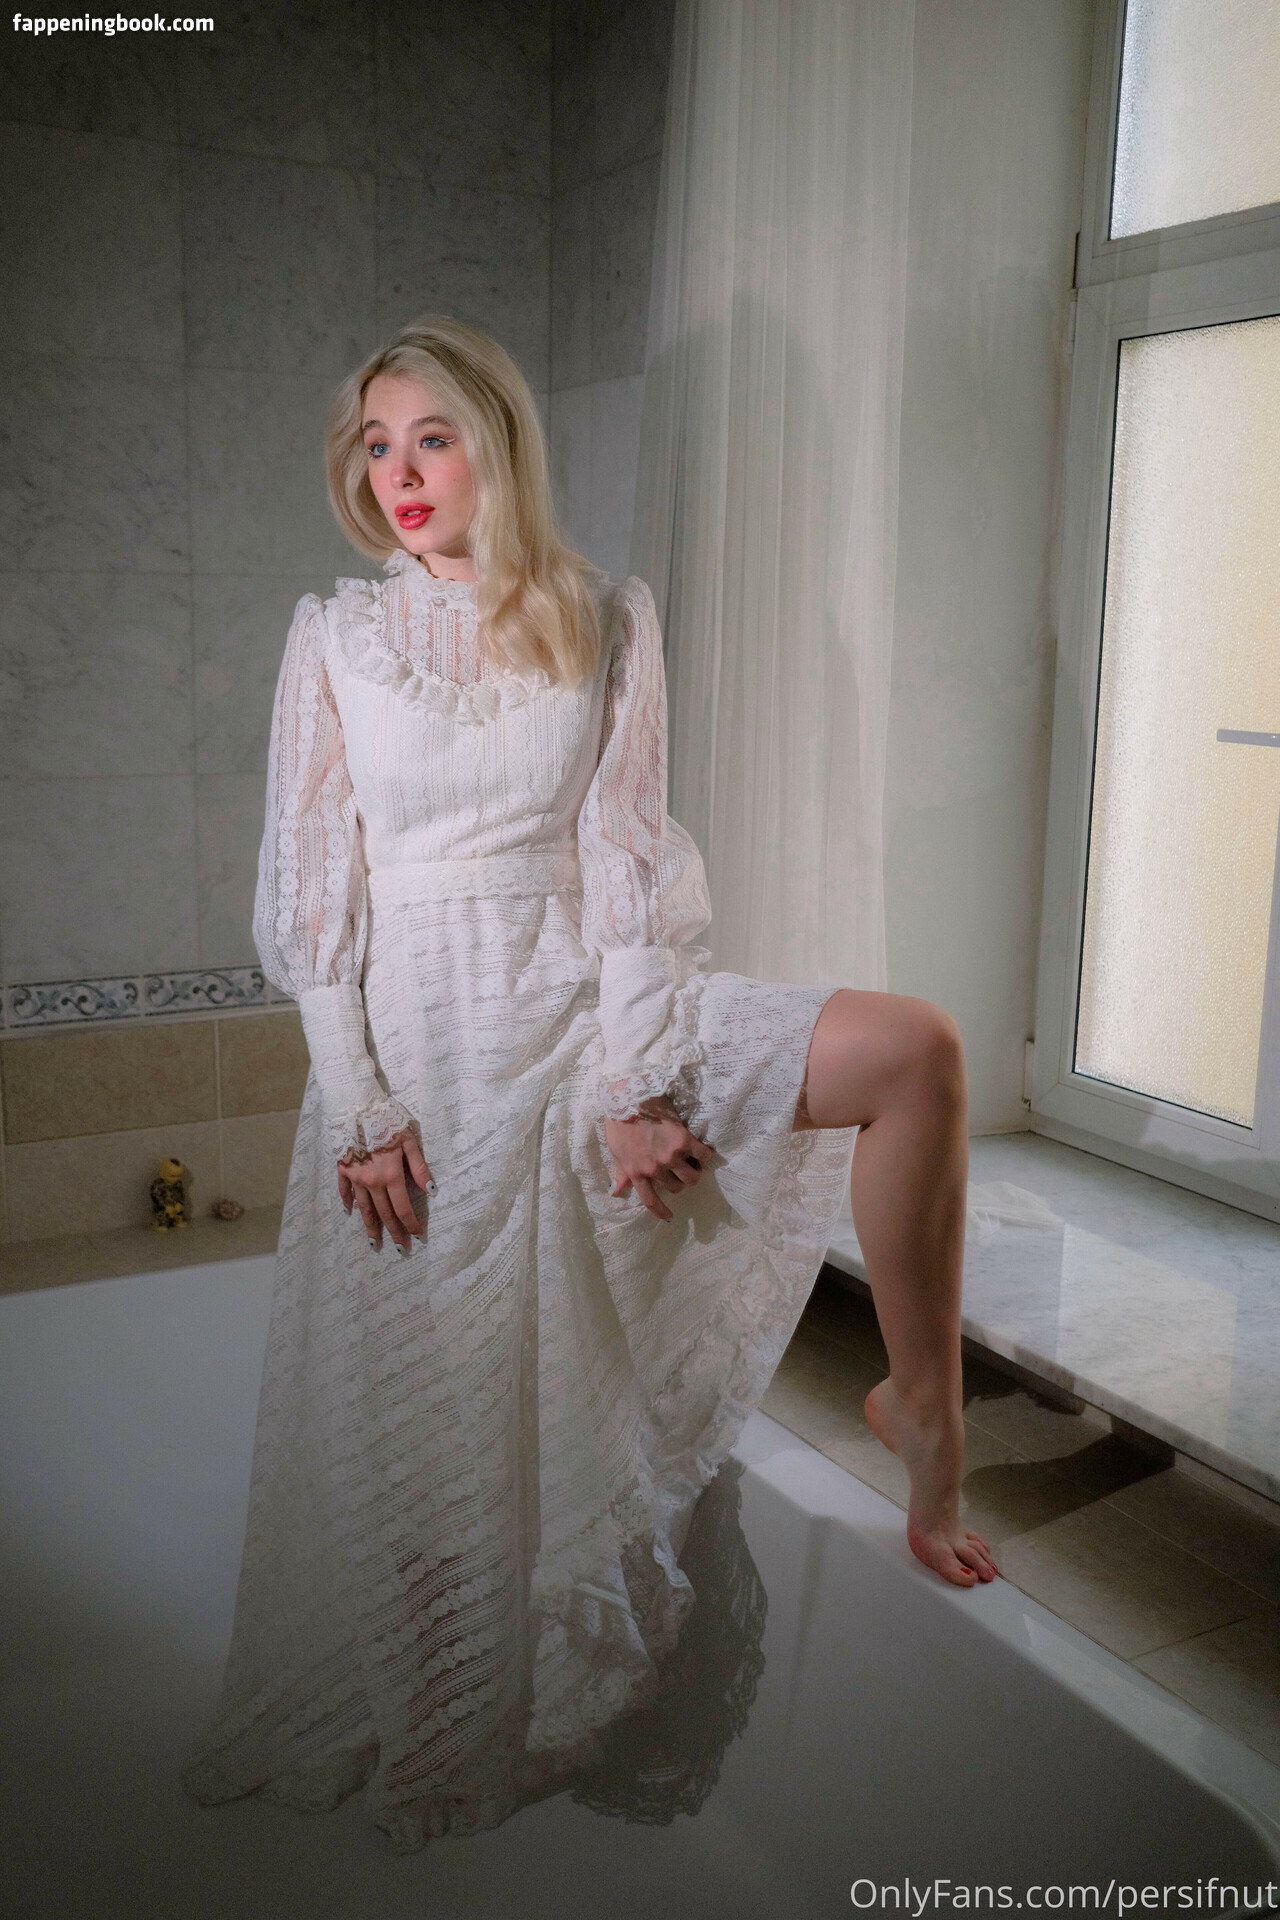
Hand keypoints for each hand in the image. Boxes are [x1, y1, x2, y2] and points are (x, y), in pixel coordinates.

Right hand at [338, 1130, 432, 1252]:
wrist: (356, 1105)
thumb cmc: (387, 1119)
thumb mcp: (409, 1140)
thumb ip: (419, 1167)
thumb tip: (431, 1190)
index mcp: (391, 1175)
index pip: (403, 1207)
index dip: (411, 1223)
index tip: (417, 1236)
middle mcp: (371, 1181)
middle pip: (384, 1213)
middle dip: (393, 1232)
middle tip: (399, 1249)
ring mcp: (354, 1177)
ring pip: (364, 1208)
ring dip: (370, 1227)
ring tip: (374, 1242)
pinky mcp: (342, 1168)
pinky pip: (344, 1191)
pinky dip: (347, 1203)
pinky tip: (350, 1213)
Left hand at [603, 1095, 716, 1222]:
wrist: (629, 1096)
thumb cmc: (619, 1123)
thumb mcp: (616, 1151)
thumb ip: (621, 1173)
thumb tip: (617, 1191)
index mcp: (637, 1172)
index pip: (650, 1200)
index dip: (661, 1211)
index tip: (669, 1217)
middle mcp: (655, 1168)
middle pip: (676, 1188)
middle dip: (680, 1182)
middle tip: (681, 1170)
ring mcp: (670, 1156)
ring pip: (692, 1177)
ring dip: (695, 1172)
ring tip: (695, 1163)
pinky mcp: (683, 1140)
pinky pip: (703, 1155)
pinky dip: (706, 1155)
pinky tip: (706, 1151)